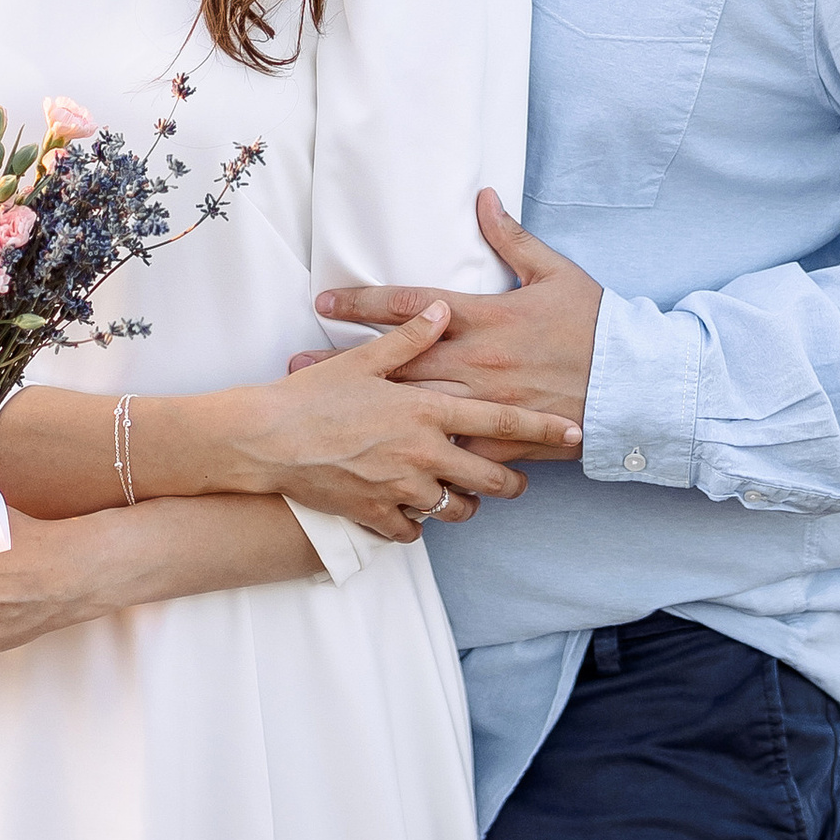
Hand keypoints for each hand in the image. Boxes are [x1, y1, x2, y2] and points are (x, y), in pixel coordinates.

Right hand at [217, 301, 579, 536]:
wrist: (264, 441)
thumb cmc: (312, 396)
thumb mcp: (363, 360)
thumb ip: (409, 336)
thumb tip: (443, 309)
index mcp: (426, 409)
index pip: (501, 420)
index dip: (542, 429)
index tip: (574, 434)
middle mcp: (423, 453)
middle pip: (490, 477)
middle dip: (511, 482)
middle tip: (517, 480)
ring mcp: (401, 489)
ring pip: (457, 509)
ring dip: (466, 504)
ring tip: (464, 495)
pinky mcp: (376, 515)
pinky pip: (414, 531)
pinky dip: (418, 523)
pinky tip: (414, 510)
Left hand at [313, 193, 604, 438]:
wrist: (634, 381)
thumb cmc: (595, 323)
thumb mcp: (554, 272)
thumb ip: (511, 237)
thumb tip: (484, 196)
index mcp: (486, 316)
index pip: (411, 306)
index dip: (363, 303)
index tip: (324, 302)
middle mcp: (478, 360)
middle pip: (396, 360)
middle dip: (343, 362)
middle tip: (294, 365)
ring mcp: (487, 402)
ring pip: (414, 406)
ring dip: (366, 408)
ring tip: (322, 412)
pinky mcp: (502, 438)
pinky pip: (453, 449)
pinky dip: (419, 455)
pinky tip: (381, 464)